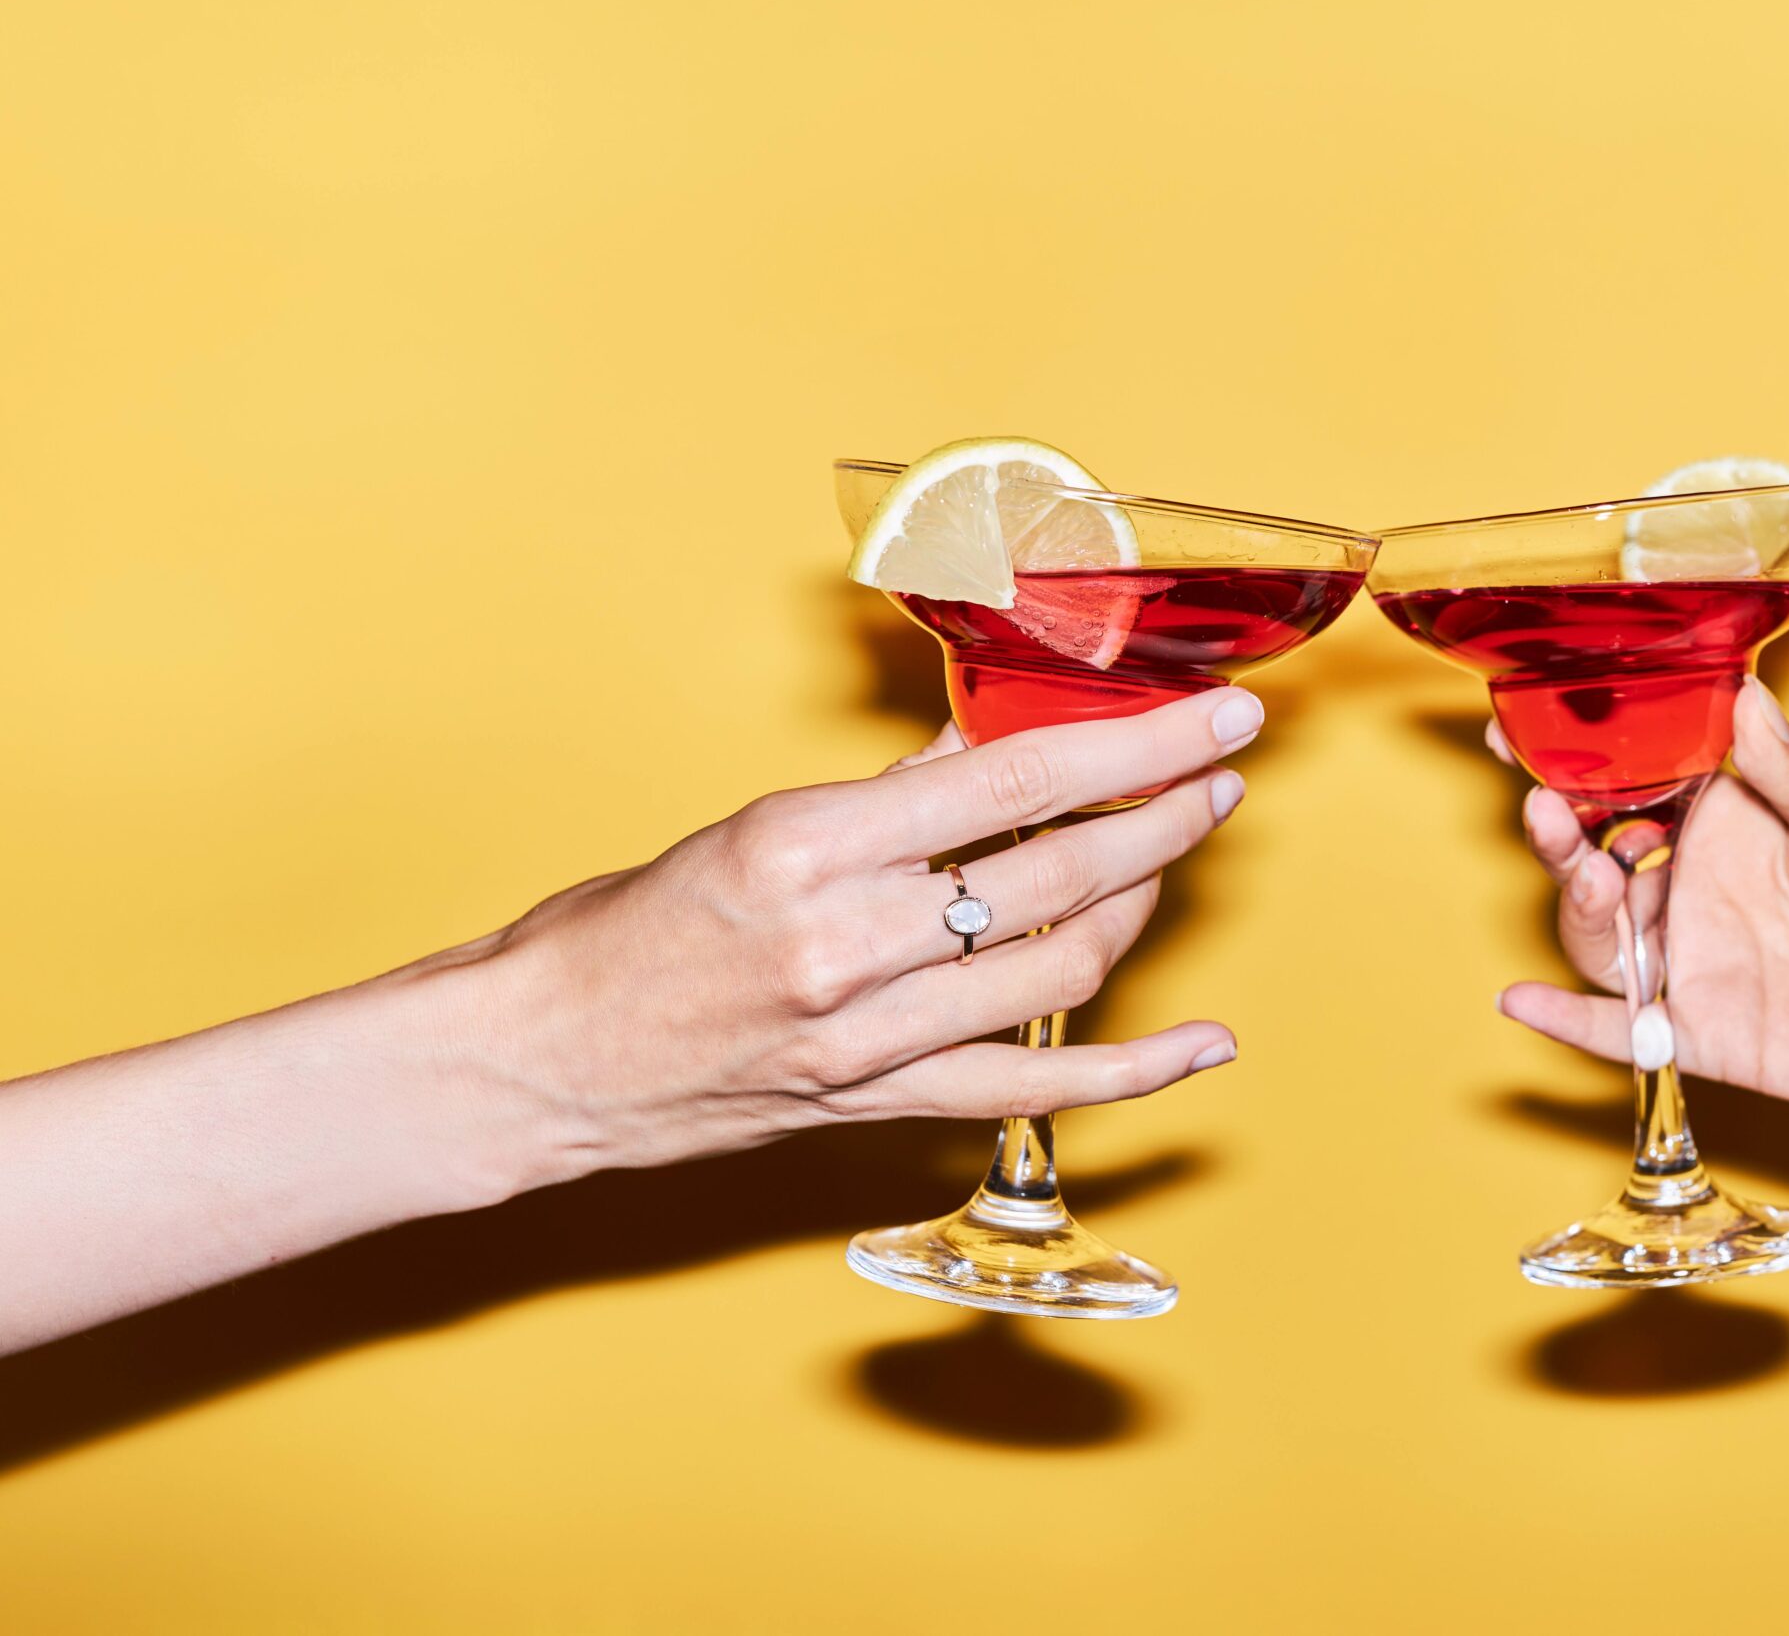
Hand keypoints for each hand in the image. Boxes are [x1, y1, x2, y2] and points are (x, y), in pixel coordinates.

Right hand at [435, 687, 1267, 1182]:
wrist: (530, 1064)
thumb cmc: (616, 935)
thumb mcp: (747, 831)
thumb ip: (884, 798)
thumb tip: (989, 743)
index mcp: (809, 846)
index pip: (1015, 779)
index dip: (1133, 746)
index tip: (1209, 718)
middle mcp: (848, 944)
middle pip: (1056, 873)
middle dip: (1162, 815)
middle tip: (1220, 773)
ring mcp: (869, 1039)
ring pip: (1058, 967)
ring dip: (1143, 903)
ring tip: (1180, 849)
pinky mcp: (878, 1107)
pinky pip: (1034, 1091)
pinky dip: (1132, 1071)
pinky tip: (1204, 1047)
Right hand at [1494, 678, 1788, 1142]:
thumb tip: (1748, 699)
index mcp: (1735, 821)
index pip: (1636, 776)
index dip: (1577, 753)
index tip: (1521, 722)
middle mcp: (1701, 887)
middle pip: (1599, 853)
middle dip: (1561, 828)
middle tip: (1551, 810)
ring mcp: (1697, 961)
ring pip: (1601, 933)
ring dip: (1576, 905)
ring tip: (1595, 881)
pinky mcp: (1705, 1034)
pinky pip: (1621, 1029)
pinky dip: (1566, 1019)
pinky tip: (1522, 1002)